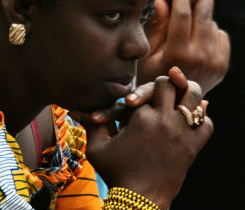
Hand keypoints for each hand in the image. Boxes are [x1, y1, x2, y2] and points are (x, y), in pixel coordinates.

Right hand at [81, 74, 212, 209]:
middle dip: (163, 83)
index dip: (136, 94)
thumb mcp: (97, 148)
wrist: (139, 200)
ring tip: (182, 88)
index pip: (143, 90)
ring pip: (193, 98)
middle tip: (159, 88)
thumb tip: (76, 108)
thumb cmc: (115, 173)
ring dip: (187, 91)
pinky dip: (201, 117)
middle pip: (169, 84)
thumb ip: (91, 124)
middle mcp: (163, 120)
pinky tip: (191, 116)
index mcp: (140, 118)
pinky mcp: (192, 147)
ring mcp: (180, 132)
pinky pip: (206, 124)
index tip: (131, 103)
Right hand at [137, 0, 229, 94]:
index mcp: (178, 53)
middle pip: (204, 15)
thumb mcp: (148, 52)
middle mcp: (199, 57)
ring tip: (190, 22)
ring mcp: (214, 62)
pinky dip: (211, 31)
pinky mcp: (222, 66)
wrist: (173, 104)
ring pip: (212, 24)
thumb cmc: (153, 76)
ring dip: (203, 17)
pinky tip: (197, 39)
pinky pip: (220, 35)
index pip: (182, 14)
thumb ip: (156, 25)